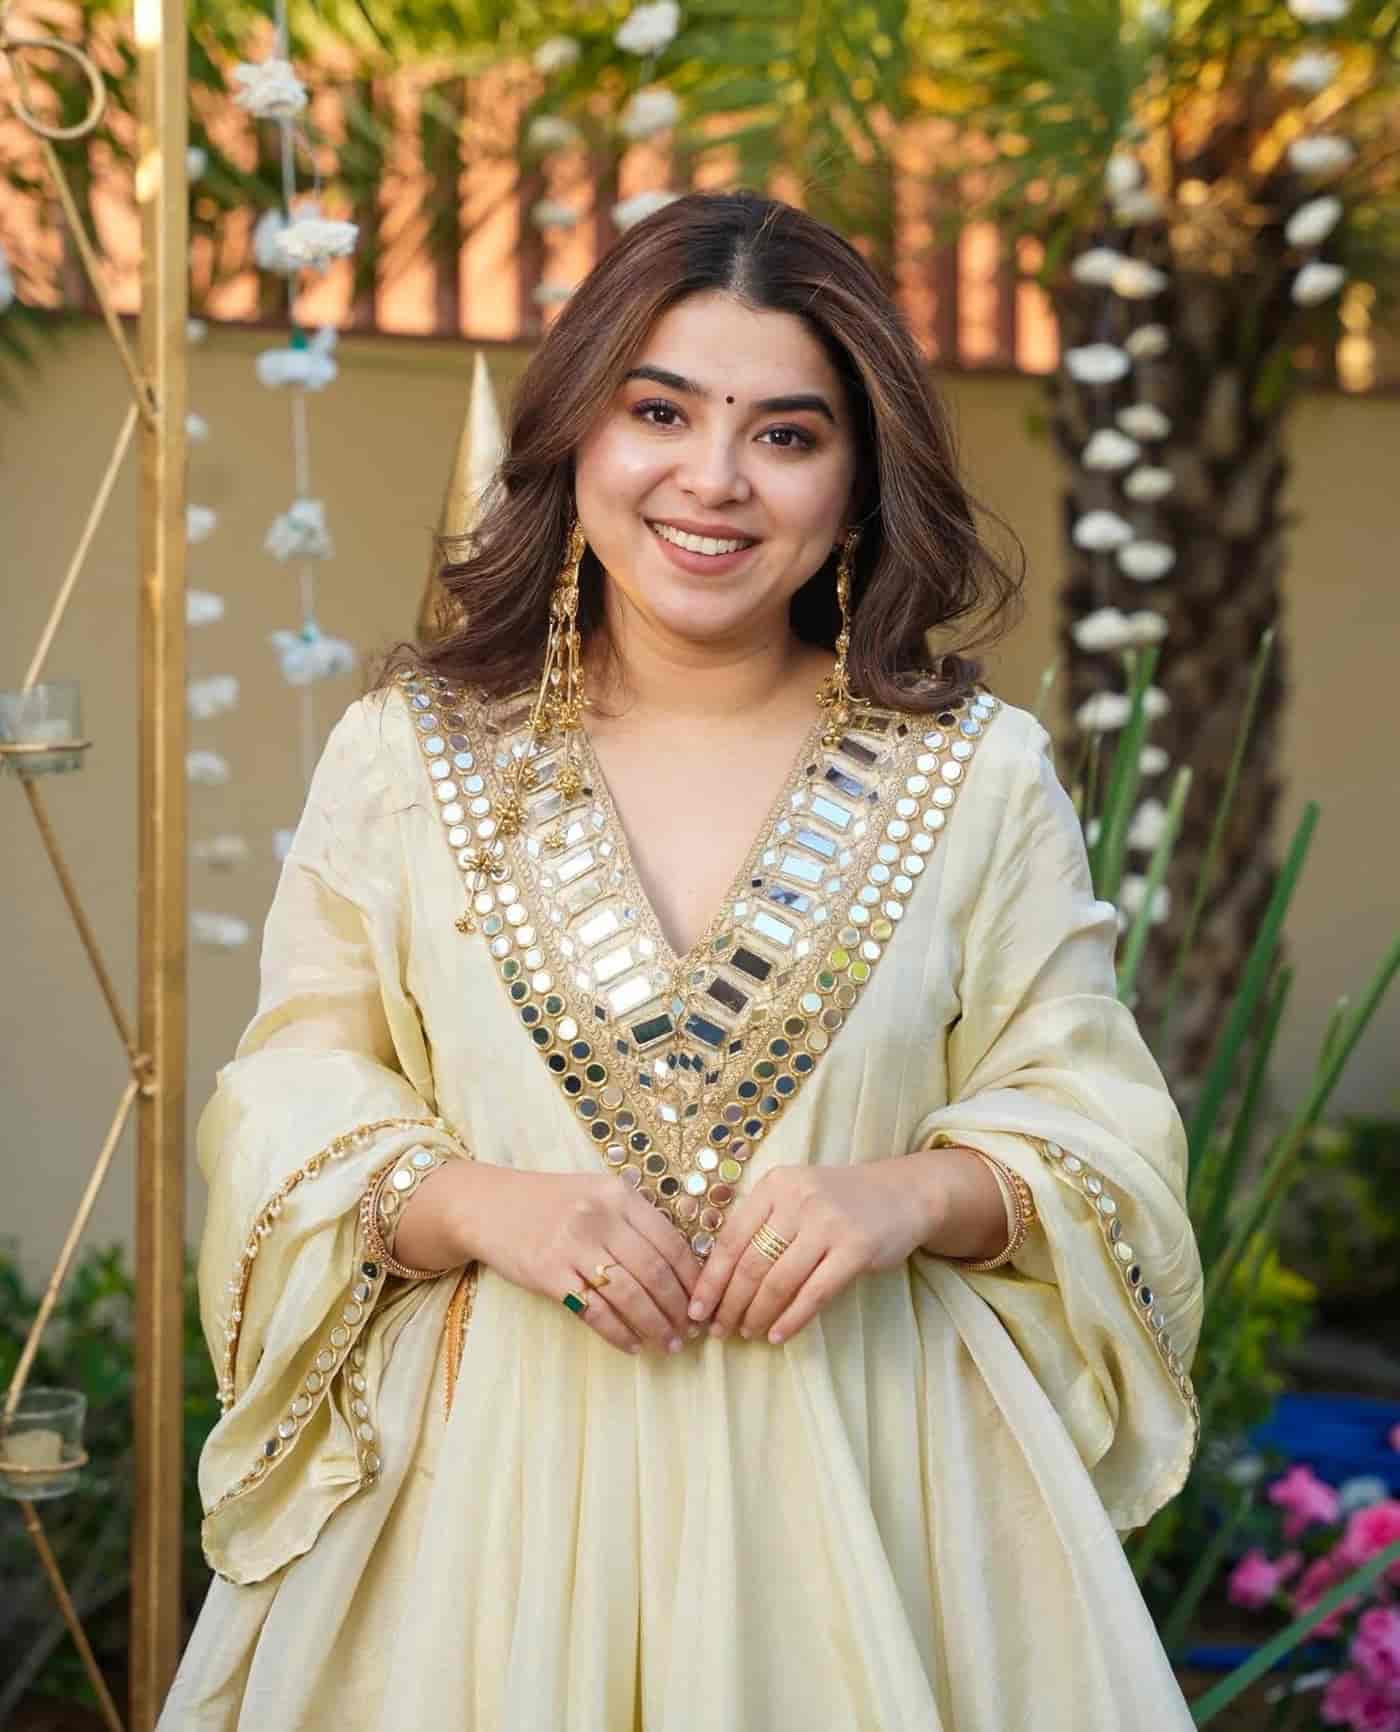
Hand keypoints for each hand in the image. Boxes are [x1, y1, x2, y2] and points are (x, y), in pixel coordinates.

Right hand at [450, 1165, 705, 1355]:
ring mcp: (572, 1245)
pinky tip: (632, 1345)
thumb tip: (683, 1263)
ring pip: (628, 1294)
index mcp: (617, 1195)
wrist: (487, 1205)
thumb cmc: (551, 1203)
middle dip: (678, 1307)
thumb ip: (635, 1218)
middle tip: (691, 1332)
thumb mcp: (596, 1193)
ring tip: (668, 1344)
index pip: (669, 1241)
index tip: (704, 1302)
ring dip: (654, 1325)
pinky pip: (593, 1310)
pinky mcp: (548, 1274)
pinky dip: (617, 1332)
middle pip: (653, 1271)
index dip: (692, 1278)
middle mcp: (598, 1217)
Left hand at [686, 1157, 938, 1344]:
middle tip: (719, 1330)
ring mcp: (829, 1222)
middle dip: (730, 1303)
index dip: (711, 1279)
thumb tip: (718, 1279)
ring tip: (747, 1332)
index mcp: (775, 1185)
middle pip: (751, 1264)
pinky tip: (778, 1335)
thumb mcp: (795, 1197)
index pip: (731, 1239)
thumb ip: (761, 1225)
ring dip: (757, 1314)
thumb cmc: (837, 1202)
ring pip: (779, 1281)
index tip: (697, 1309)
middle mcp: (798, 1199)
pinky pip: (815, 1293)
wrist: (901, 1194)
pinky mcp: (856, 1248)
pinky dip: (792, 1319)